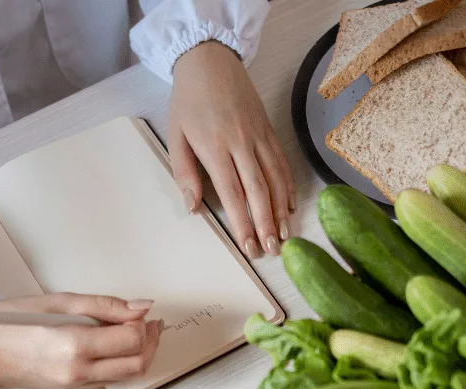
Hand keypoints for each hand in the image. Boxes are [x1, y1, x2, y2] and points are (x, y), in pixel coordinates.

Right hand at [0, 293, 160, 388]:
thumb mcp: (60, 302)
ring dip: (140, 355)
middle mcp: (79, 372)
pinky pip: (109, 379)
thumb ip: (105, 305)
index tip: (140, 312)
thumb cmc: (13, 320)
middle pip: (137, 364)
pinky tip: (116, 345)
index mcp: (75, 346)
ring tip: (137, 332)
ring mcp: (76, 385)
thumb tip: (143, 307)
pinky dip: (122, 363)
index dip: (144, 325)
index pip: (131, 340)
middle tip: (150, 323)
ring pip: (127, 376)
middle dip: (150, 342)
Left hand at [169, 41, 294, 258]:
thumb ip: (184, 173)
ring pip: (275, 178)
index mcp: (215, 147)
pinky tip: (290, 205)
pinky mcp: (268, 129)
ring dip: (281, 209)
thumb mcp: (176, 136)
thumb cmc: (188, 101)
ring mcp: (258, 136)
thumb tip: (193, 207)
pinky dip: (288, 185)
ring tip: (285, 235)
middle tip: (272, 250)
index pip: (232, 193)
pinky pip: (282, 162)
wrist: (210, 61)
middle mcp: (241, 143)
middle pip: (258, 190)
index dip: (242, 222)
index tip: (248, 245)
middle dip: (266, 223)